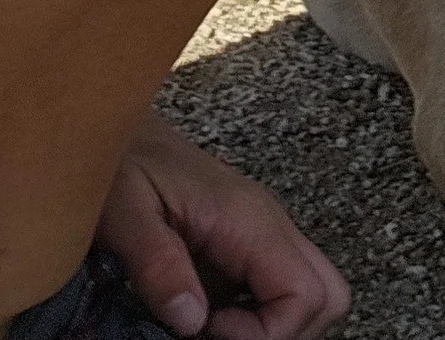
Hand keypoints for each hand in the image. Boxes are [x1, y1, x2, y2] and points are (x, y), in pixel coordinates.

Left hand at [97, 113, 349, 338]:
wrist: (118, 126)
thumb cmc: (120, 161)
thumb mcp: (124, 212)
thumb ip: (158, 264)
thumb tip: (191, 321)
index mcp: (248, 218)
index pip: (307, 293)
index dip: (265, 334)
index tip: (209, 330)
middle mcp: (268, 224)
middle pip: (327, 293)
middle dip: (284, 331)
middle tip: (221, 333)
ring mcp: (261, 232)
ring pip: (308, 291)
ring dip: (269, 323)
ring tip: (211, 324)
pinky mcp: (246, 242)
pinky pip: (277, 289)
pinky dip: (252, 315)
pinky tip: (206, 312)